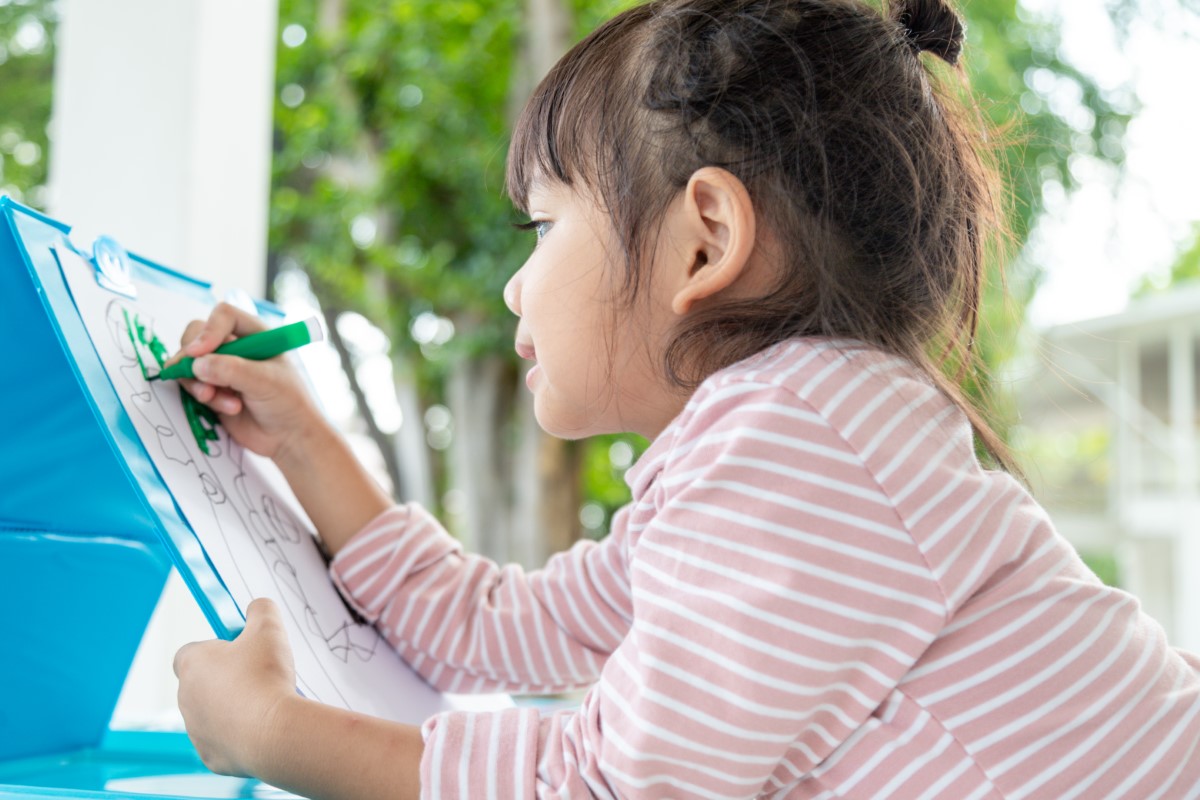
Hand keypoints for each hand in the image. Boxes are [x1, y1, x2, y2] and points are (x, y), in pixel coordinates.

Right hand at [172, 302, 326, 459]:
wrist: (289, 436)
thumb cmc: (289, 402)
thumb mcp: (266, 381)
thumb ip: (231, 370)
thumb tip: (197, 364)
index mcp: (255, 333)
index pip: (223, 315)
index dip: (209, 331)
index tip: (200, 352)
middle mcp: (235, 345)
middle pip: (196, 334)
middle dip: (192, 357)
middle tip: (199, 377)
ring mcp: (220, 367)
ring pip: (188, 362)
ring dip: (198, 382)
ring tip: (228, 403)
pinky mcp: (211, 388)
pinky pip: (190, 385)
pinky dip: (201, 396)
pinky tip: (228, 408)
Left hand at [174, 598, 296, 777]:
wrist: (273, 732)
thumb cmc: (266, 677)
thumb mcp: (269, 628)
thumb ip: (261, 610)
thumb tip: (257, 606)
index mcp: (192, 664)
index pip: (190, 652)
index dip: (215, 651)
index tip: (239, 652)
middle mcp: (185, 697)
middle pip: (202, 685)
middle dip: (227, 681)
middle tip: (259, 678)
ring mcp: (195, 730)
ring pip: (212, 715)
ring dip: (233, 709)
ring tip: (265, 705)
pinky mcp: (209, 757)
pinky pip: (223, 742)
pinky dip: (240, 737)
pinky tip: (262, 729)